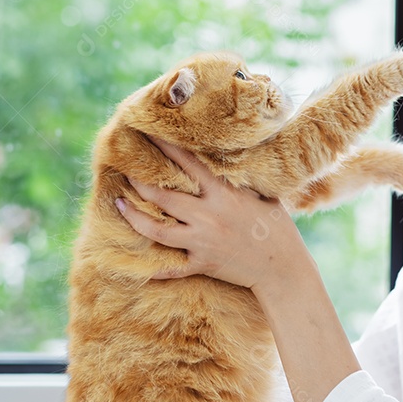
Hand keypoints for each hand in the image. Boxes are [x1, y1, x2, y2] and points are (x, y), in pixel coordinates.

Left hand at [115, 137, 306, 291]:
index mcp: (223, 195)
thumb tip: (226, 161)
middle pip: (163, 196)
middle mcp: (208, 216)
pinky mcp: (202, 264)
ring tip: (119, 203)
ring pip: (157, 229)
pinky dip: (155, 267)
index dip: (166, 147)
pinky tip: (138, 264)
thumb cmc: (277, 228)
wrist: (282, 268)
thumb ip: (240, 181)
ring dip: (134, 216)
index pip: (189, 164)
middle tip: (126, 170)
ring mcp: (202, 241)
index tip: (148, 134)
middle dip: (140, 182)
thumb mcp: (262, 196)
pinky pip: (171, 267)